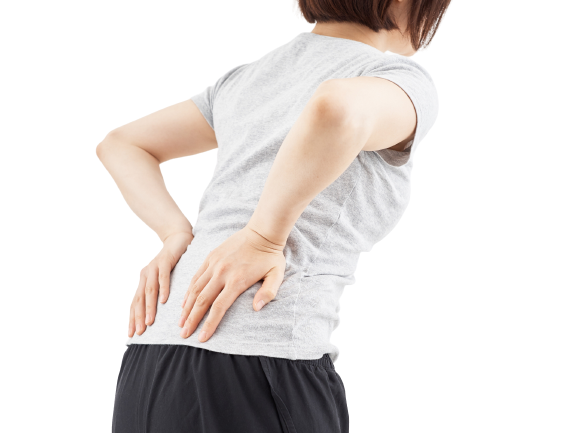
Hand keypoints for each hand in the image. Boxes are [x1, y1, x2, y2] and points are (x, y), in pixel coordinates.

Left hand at [128, 230, 193, 336]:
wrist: (177, 237)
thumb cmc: (171, 260)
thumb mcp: (161, 278)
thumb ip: (158, 292)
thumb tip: (157, 312)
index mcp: (143, 280)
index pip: (134, 303)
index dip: (131, 318)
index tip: (130, 335)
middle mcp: (145, 275)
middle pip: (139, 299)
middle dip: (137, 318)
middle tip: (138, 333)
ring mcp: (154, 267)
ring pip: (149, 291)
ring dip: (149, 307)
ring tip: (149, 322)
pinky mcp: (165, 261)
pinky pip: (163, 277)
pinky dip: (163, 289)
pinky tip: (164, 301)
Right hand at [178, 225, 285, 341]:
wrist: (262, 232)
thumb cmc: (270, 256)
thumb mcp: (276, 275)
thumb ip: (268, 292)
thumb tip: (256, 308)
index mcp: (237, 281)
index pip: (218, 308)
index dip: (209, 325)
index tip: (201, 338)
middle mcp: (222, 273)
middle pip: (201, 301)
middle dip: (191, 320)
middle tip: (183, 335)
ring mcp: (214, 264)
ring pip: (195, 289)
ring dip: (186, 307)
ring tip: (180, 322)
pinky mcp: (210, 257)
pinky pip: (196, 277)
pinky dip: (188, 291)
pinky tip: (184, 302)